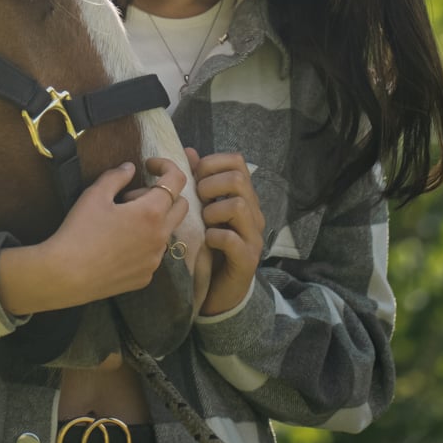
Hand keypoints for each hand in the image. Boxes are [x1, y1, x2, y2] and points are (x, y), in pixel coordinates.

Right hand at [0, 158, 189, 316]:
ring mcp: (155, 260)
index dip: (166, 166)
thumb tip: (131, 168)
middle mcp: (161, 237)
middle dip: (164, 194)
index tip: (148, 165)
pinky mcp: (146, 276)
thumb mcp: (95, 194)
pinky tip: (117, 244)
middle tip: (131, 196)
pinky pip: (153, 252)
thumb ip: (116, 176)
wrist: (68, 274)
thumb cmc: (80, 230)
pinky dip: (143, 242)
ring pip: (165, 230)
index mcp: (151, 212)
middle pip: (181, 206)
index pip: (177, 181)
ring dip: (152, 219)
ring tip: (120, 221)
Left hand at [185, 148, 264, 316]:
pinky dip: (214, 236)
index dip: (212, 162)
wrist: (221, 291)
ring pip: (238, 205)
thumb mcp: (203, 210)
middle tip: (198, 200)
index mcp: (243, 197)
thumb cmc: (210, 246)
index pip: (237, 161)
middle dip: (209, 185)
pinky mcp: (247, 260)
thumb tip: (189, 152)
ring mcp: (253, 237)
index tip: (195, 177)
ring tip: (204, 223)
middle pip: (238, 179)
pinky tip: (207, 241)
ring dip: (212, 211)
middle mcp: (253, 213)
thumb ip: (199, 182)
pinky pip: (231, 239)